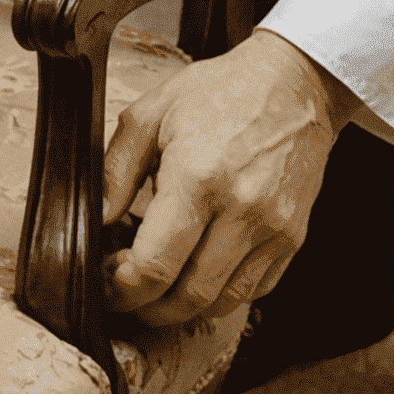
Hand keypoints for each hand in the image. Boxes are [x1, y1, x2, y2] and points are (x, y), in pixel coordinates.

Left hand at [100, 28, 359, 326]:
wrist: (296, 84)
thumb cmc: (221, 91)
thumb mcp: (151, 113)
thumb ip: (116, 170)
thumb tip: (97, 220)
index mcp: (198, 178)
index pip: (156, 265)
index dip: (123, 288)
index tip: (107, 282)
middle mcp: (242, 210)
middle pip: (188, 296)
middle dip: (147, 309)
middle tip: (124, 296)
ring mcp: (273, 229)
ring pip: (222, 302)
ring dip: (184, 310)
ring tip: (156, 292)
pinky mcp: (293, 238)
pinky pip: (254, 290)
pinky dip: (221, 295)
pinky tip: (197, 274)